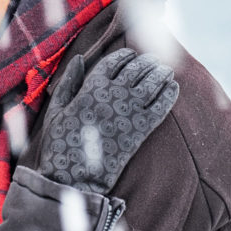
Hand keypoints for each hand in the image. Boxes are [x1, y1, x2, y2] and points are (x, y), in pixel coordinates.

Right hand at [38, 48, 178, 193]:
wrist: (74, 177)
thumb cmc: (60, 142)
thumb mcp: (56, 108)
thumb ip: (68, 82)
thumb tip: (79, 59)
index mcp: (90, 89)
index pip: (113, 61)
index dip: (125, 55)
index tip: (131, 53)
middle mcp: (112, 96)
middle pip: (136, 69)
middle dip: (146, 61)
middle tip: (153, 59)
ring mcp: (129, 112)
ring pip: (152, 83)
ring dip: (161, 73)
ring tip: (166, 69)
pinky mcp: (141, 130)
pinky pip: (162, 106)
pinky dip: (170, 94)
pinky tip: (173, 87)